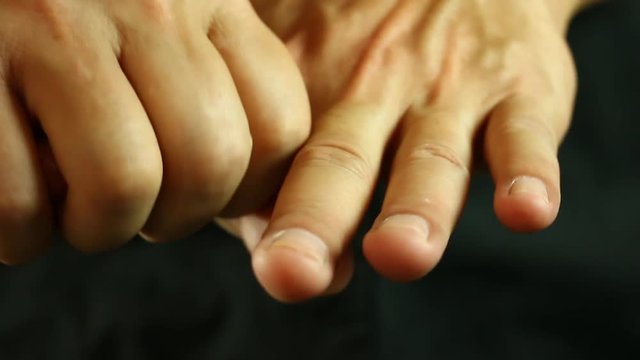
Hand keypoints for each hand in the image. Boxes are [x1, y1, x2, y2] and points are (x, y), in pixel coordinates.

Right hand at [0, 0, 309, 263]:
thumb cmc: (81, 11)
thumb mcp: (169, 18)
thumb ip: (212, 77)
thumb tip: (242, 183)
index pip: (280, 126)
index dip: (246, 189)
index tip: (202, 193)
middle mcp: (147, 4)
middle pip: (210, 163)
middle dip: (175, 217)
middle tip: (137, 208)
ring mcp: (56, 27)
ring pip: (124, 183)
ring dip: (100, 227)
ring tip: (76, 208)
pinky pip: (20, 198)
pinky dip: (22, 232)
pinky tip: (20, 207)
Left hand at [231, 0, 593, 301]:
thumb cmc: (373, 39)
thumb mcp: (311, 60)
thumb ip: (278, 154)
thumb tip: (256, 238)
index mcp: (311, 90)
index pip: (275, 165)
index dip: (263, 220)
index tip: (264, 266)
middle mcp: (372, 88)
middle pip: (339, 160)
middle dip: (314, 219)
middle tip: (291, 272)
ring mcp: (449, 90)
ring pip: (431, 158)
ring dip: (414, 209)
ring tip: (400, 254)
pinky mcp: (519, 89)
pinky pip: (525, 134)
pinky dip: (528, 174)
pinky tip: (526, 211)